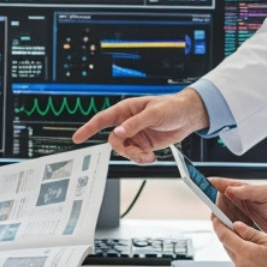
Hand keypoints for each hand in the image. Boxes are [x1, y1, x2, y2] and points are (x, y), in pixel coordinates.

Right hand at [69, 89, 208, 163]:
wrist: (189, 116)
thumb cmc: (172, 107)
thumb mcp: (154, 113)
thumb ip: (135, 123)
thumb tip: (119, 132)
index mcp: (126, 110)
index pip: (102, 119)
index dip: (88, 128)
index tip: (77, 138)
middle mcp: (128, 123)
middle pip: (114, 141)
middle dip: (125, 150)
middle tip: (139, 152)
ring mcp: (135, 135)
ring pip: (125, 151)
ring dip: (136, 156)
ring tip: (149, 156)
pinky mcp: (144, 144)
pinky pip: (136, 155)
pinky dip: (142, 159)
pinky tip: (152, 157)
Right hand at [208, 177, 266, 244]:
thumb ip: (248, 191)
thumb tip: (230, 189)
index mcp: (243, 191)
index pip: (222, 185)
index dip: (211, 184)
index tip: (201, 184)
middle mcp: (239, 204)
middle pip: (217, 202)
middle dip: (212, 203)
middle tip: (213, 206)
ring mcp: (240, 218)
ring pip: (221, 217)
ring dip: (218, 218)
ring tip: (219, 219)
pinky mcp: (243, 232)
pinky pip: (228, 231)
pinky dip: (225, 230)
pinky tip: (226, 230)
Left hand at [211, 218, 266, 266]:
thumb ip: (250, 232)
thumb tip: (236, 226)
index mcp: (246, 253)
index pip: (224, 235)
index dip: (218, 224)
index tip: (215, 217)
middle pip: (227, 246)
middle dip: (228, 235)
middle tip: (232, 224)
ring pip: (235, 257)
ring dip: (237, 248)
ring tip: (250, 240)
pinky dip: (244, 259)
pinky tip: (257, 256)